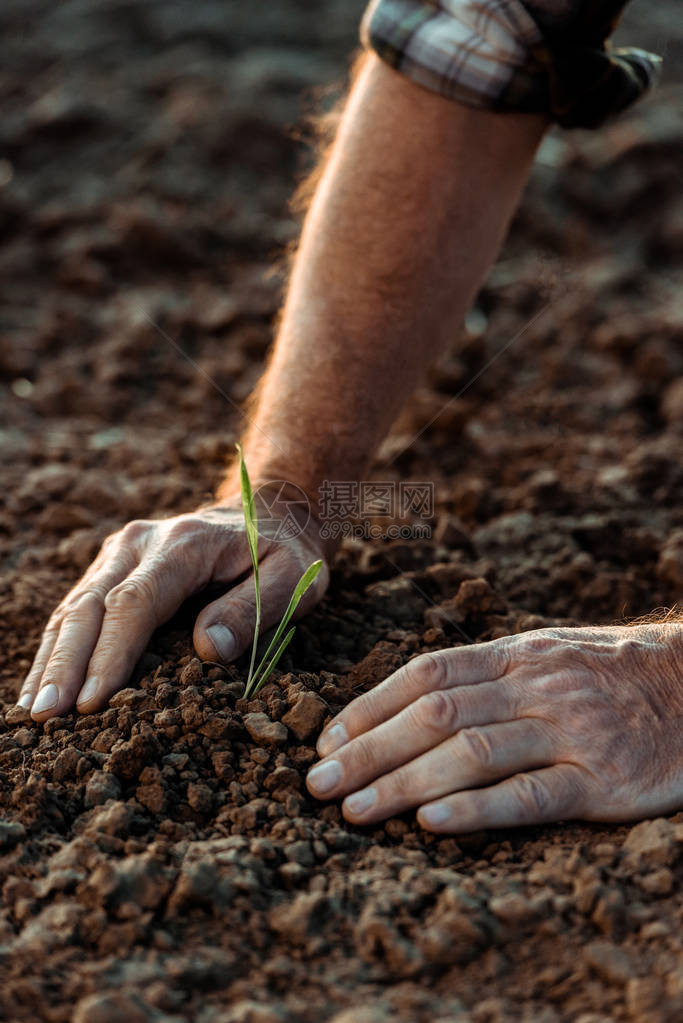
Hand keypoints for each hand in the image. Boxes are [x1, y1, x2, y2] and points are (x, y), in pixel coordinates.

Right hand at [20, 492, 327, 720]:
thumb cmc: (285, 552)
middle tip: (45, 717)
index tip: (91, 702)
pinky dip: (58, 646)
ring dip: (52, 659)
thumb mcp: (293, 578)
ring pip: (74, 606)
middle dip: (65, 663)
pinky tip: (42, 684)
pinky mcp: (113, 566)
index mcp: (183, 544)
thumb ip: (253, 610)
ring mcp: (120, 552)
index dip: (110, 654)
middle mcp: (140, 542)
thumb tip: (207, 648)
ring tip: (32, 711)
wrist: (270, 510)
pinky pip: (77, 607)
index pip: (135, 603)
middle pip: (91, 605)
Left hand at [306, 624, 682, 832]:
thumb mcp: (546, 654)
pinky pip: (531, 796)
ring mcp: (569, 733)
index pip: (426, 675)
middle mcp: (535, 687)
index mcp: (516, 654)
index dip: (370, 708)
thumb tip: (403, 704)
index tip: (328, 744)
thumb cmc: (607, 675)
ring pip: (472, 754)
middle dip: (369, 751)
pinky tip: (433, 825)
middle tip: (319, 787)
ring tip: (356, 812)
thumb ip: (484, 675)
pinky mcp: (601, 782)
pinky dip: (477, 810)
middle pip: (435, 716)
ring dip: (404, 784)